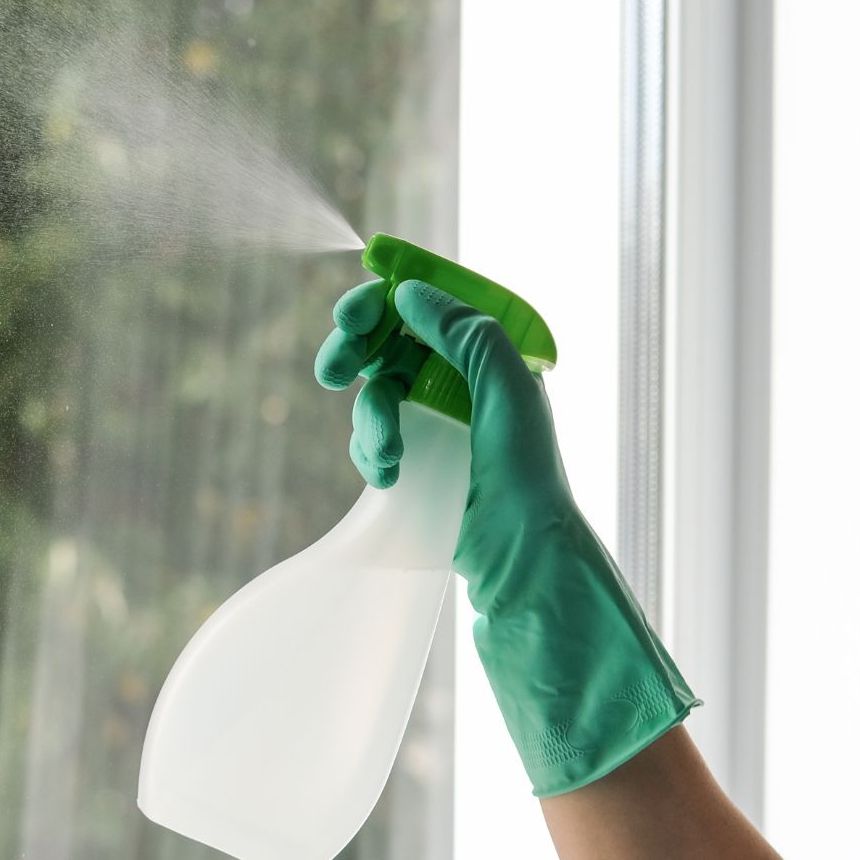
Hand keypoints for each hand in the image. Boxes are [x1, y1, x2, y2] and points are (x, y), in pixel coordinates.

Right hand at [316, 278, 696, 795]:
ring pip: (377, 393)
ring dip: (370, 418)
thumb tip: (409, 294)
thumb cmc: (528, 478)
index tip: (353, 314)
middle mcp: (465, 383)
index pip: (428, 306)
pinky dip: (372, 451)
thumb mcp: (507, 390)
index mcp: (492, 356)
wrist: (524, 565)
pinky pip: (375, 438)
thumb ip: (464, 332)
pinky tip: (387, 477)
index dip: (386, 301)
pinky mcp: (420, 464)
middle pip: (391, 341)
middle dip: (356, 352)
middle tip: (331, 371)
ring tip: (386, 455)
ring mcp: (440, 424)